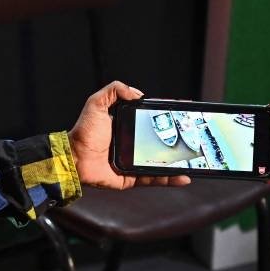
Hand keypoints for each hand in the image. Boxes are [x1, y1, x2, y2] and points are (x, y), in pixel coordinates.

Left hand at [69, 81, 190, 189]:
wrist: (73, 158)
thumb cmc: (83, 133)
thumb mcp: (96, 104)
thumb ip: (114, 91)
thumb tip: (138, 93)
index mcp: (127, 128)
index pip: (152, 122)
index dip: (167, 119)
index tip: (184, 114)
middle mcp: (132, 145)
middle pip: (160, 143)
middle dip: (179, 142)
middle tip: (196, 138)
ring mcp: (133, 163)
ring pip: (161, 163)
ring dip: (179, 163)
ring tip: (196, 160)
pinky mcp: (131, 178)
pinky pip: (153, 179)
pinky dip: (169, 179)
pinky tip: (184, 177)